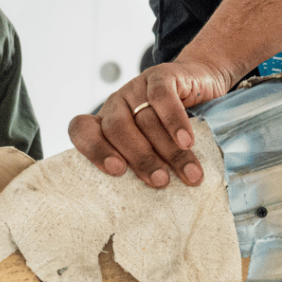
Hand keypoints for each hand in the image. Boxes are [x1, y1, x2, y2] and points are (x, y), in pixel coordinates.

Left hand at [69, 59, 231, 187]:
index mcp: (105, 123)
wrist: (200, 82)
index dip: (93, 149)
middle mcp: (116, 104)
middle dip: (139, 158)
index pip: (81, 130)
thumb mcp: (153, 145)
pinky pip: (162, 97)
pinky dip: (175, 121)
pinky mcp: (160, 75)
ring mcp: (136, 87)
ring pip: (146, 119)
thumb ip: (143, 165)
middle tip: (160, 182)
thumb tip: (149, 206)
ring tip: (189, 174)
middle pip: (117, 129)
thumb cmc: (172, 127)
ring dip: (170, 151)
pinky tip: (186, 141)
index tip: (117, 171)